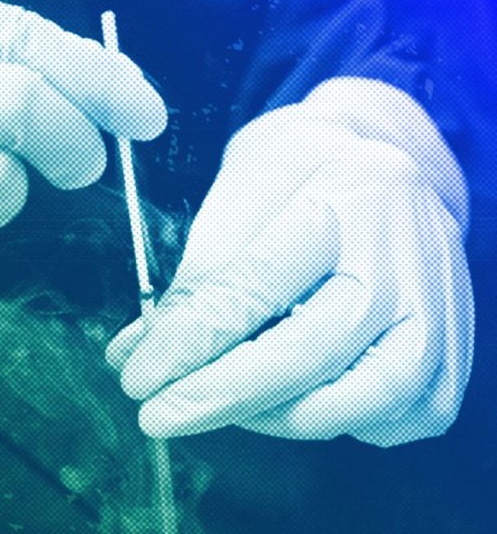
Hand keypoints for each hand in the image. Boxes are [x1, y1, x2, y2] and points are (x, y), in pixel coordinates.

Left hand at [107, 78, 472, 446]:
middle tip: (158, 414)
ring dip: (274, 415)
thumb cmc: (303, 174)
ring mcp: (440, 312)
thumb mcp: (241, 190)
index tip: (138, 377)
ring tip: (220, 400)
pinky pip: (391, 421)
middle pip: (312, 352)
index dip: (190, 343)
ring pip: (361, 401)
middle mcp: (407, 258)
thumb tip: (136, 352)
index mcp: (349, 195)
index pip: (258, 287)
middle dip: (221, 395)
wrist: (385, 167)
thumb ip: (197, 273)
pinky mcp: (452, 356)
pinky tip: (287, 397)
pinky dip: (331, 421)